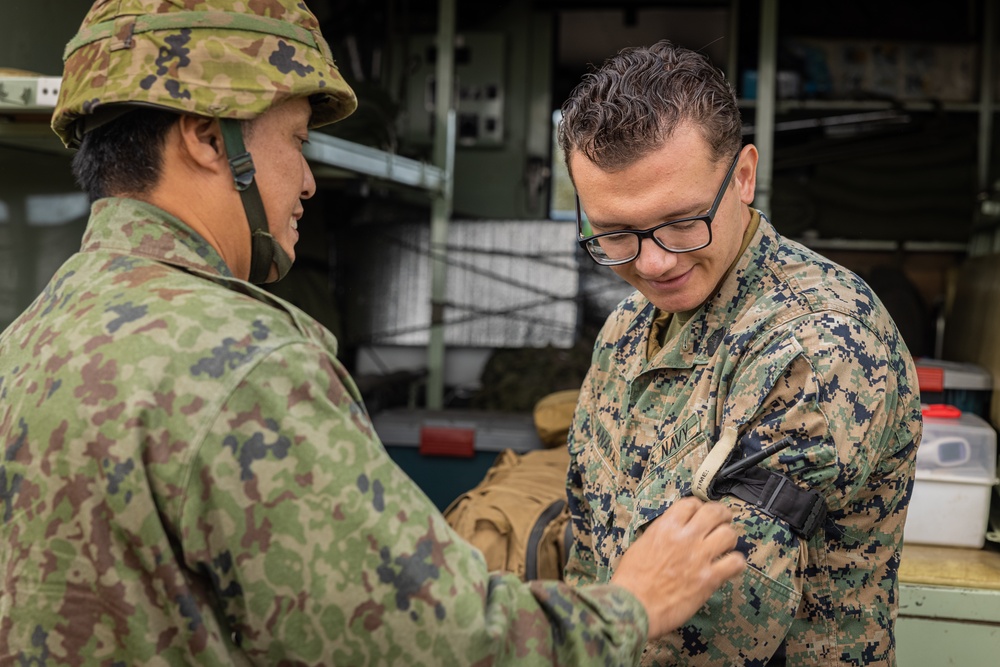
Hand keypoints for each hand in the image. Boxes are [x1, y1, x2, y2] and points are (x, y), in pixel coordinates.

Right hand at [610, 496, 744, 639]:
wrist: (633, 606)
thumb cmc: (631, 579)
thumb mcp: (641, 544)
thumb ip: (660, 534)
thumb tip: (672, 532)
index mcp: (666, 526)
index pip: (691, 504)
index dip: (698, 507)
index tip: (699, 514)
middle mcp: (685, 537)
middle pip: (714, 512)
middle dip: (722, 514)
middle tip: (723, 521)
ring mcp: (699, 557)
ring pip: (729, 534)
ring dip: (729, 538)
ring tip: (725, 545)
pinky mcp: (709, 579)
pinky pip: (735, 563)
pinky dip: (736, 563)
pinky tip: (730, 566)